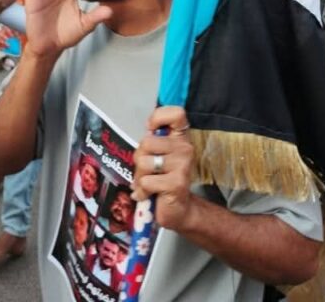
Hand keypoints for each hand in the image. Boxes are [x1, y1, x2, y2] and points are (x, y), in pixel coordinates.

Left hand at [131, 106, 197, 232]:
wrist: (179, 209)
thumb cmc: (164, 178)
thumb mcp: (159, 155)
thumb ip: (153, 141)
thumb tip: (146, 129)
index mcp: (181, 137)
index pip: (176, 113)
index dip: (158, 117)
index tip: (150, 130)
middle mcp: (185, 147)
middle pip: (147, 142)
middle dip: (139, 158)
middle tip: (146, 170)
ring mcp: (182, 165)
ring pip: (143, 162)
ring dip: (139, 176)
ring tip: (147, 183)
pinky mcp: (176, 183)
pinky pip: (146, 181)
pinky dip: (142, 191)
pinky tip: (148, 195)